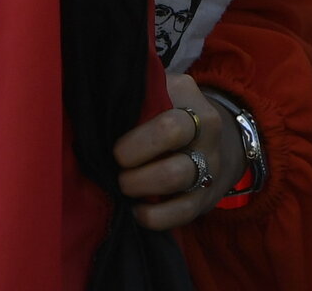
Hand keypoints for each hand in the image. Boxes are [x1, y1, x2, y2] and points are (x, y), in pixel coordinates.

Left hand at [113, 74, 246, 231]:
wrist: (218, 146)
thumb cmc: (171, 117)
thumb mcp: (161, 95)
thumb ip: (135, 98)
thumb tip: (93, 110)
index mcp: (189, 101)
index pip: (163, 111)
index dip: (135, 135)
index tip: (115, 146)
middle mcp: (205, 131)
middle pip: (170, 136)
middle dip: (133, 153)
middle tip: (116, 162)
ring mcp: (208, 165)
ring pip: (174, 175)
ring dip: (140, 183)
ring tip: (123, 184)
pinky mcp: (204, 199)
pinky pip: (181, 213)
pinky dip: (153, 216)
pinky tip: (136, 210)